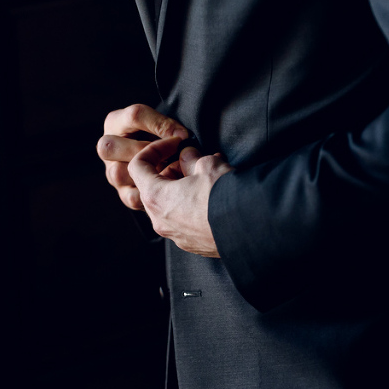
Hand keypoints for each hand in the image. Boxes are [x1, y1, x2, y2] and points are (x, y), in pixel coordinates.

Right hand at [97, 104, 188, 209]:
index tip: (182, 134)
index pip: (134, 116)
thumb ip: (167, 125)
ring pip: (118, 173)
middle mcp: (108, 148)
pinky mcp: (125, 194)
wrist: (165, 155)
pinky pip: (132, 197)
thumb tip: (182, 137)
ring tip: (169, 170)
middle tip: (167, 153)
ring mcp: (114, 173)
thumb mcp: (162, 122)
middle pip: (109, 146)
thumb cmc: (162, 134)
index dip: (161, 125)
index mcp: (115, 122)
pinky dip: (151, 193)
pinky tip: (167, 186)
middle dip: (142, 149)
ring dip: (146, 173)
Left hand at [129, 137, 233, 257]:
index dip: (154, 149)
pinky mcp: (191, 244)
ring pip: (169, 205)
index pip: (138, 166)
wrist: (250, 228)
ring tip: (208, 176)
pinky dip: (191, 205)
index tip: (173, 144)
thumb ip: (191, 158)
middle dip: (171, 169)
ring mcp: (176, 236)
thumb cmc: (226, 197)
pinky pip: (183, 220)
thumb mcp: (208, 165)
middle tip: (193, 161)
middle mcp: (160, 221)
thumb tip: (188, 157)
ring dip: (182, 187)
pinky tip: (212, 195)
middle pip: (153, 187)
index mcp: (156, 198)